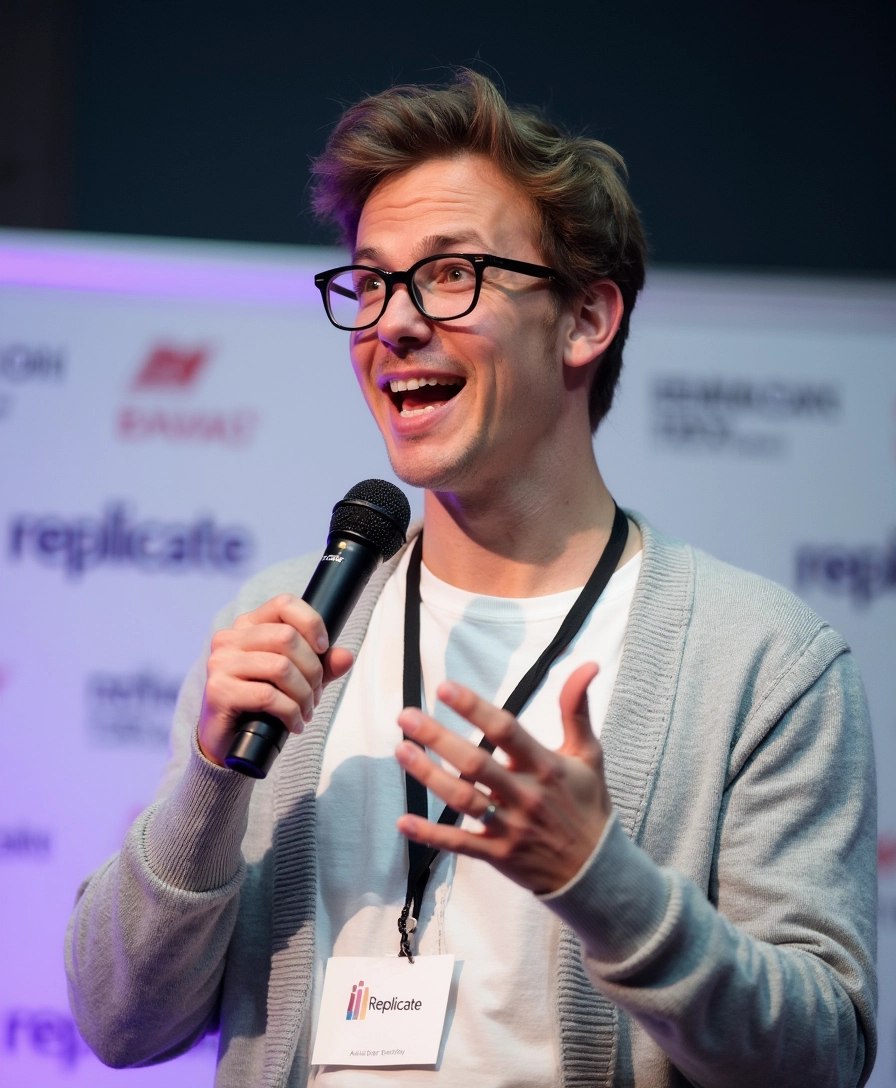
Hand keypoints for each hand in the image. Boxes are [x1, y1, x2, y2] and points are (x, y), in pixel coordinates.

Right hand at [198, 594, 353, 766]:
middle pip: (287, 637)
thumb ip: (323, 666)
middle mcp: (230, 638)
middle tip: (315, 695)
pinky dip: (290, 713)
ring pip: (281, 667)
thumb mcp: (299, 680)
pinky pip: (268, 696)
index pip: (284, 603)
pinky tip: (294, 724)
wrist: (229, 743)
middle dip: (313, 670)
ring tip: (306, 711)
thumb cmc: (262, 705)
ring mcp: (221, 663)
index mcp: (248, 626)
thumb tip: (345, 657)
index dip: (311, 622)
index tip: (324, 649)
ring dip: (303, 695)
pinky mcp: (219, 691)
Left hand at [395, 662, 611, 894]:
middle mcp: (525, 794)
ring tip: (401, 750)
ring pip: (463, 800)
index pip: (506, 730)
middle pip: (476, 762)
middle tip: (406, 716)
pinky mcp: (499, 854)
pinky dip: (431, 835)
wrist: (597, 869)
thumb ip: (577, 708)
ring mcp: (510, 826)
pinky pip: (460, 844)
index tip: (445, 688)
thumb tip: (588, 664)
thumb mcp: (589, 754)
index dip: (475, 709)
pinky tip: (403, 822)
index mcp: (545, 766)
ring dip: (429, 776)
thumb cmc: (588, 804)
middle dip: (438, 738)